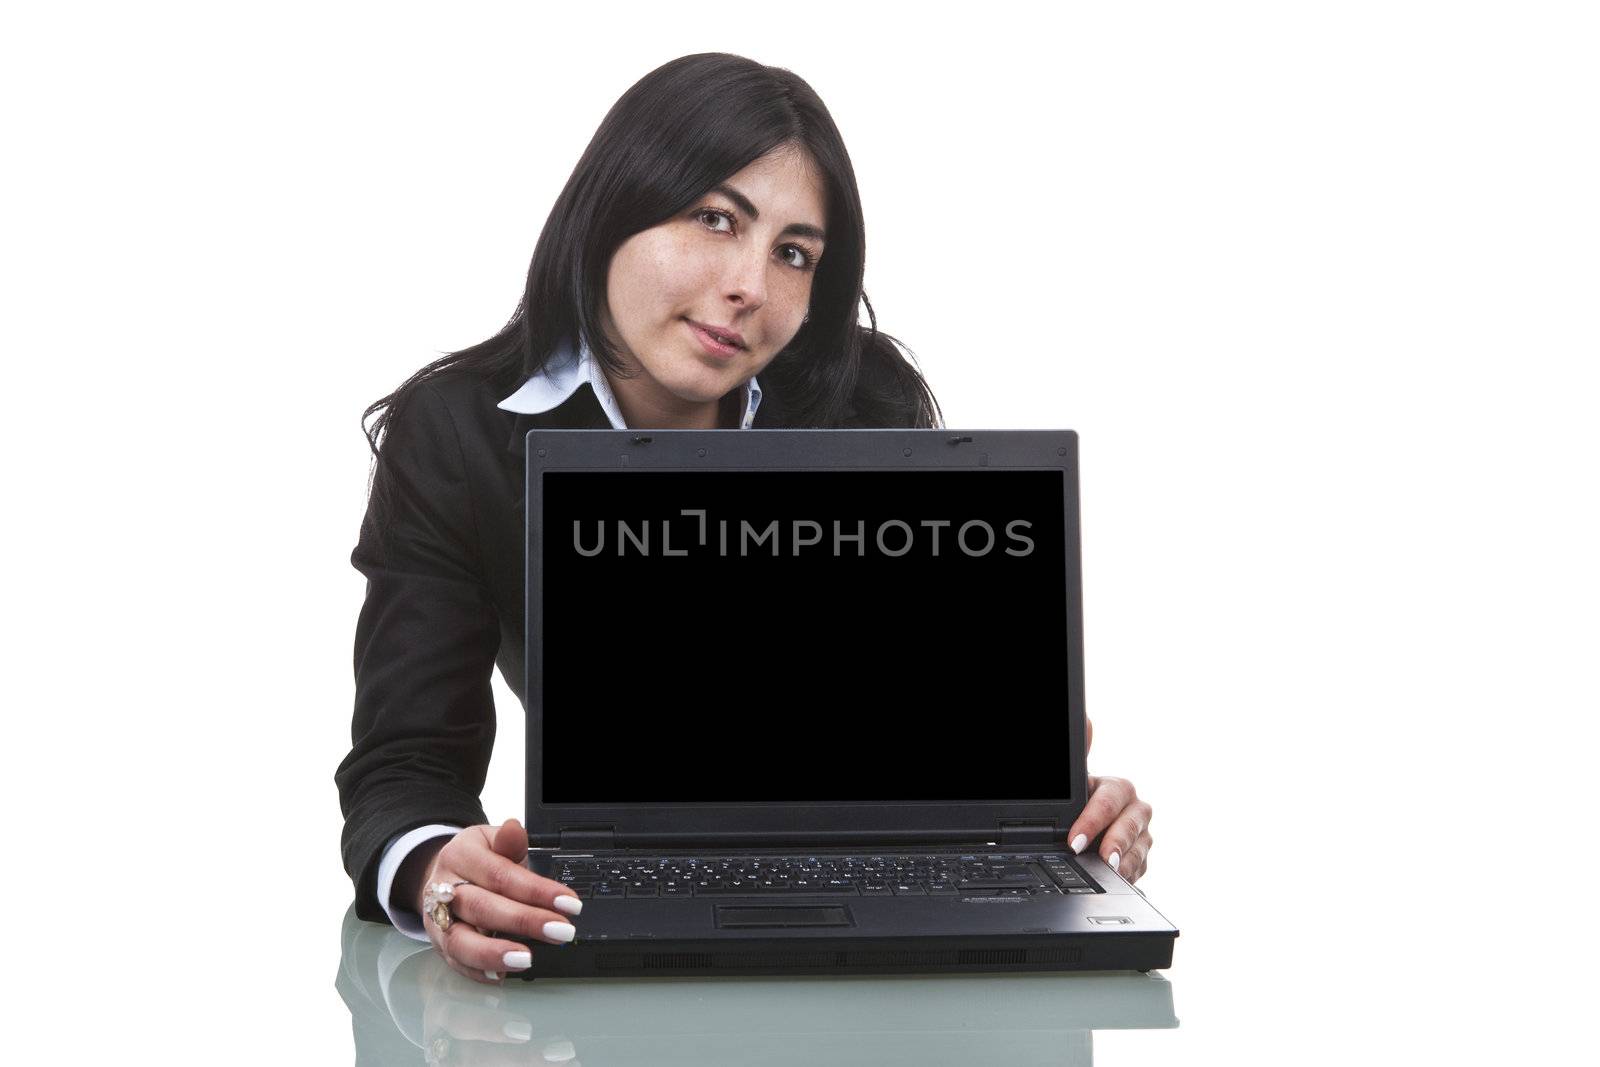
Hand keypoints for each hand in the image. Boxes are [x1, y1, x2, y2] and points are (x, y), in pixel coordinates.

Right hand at [415, 817, 582, 983]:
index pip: (500, 875)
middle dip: (524, 922)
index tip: (569, 904)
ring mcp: (438, 920)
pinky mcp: (438, 944)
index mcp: (460, 856)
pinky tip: (501, 975)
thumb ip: (508, 842)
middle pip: (482, 907)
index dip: (536, 890)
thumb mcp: (492, 843)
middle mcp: (443, 888)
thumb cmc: (478, 861)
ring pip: (460, 940)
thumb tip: (515, 829)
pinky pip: (455, 962)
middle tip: (560, 931)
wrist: (442, 875)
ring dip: (494, 953)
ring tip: (526, 960)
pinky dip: (478, 972)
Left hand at [1065, 717, 1153, 882]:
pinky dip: (1129, 876)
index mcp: (1118, 789)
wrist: (1088, 826)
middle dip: (1114, 842)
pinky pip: (1140, 869)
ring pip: (1139, 848)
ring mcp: (1141, 836)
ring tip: (1110, 872)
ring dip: (1124, 862)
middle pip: (1131, 825)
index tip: (1075, 840)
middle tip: (1100, 858)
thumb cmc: (1082, 802)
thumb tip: (1087, 722)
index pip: (1111, 800)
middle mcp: (1134, 810)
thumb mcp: (1079, 783)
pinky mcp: (1141, 859)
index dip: (1094, 819)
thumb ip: (1081, 754)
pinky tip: (1117, 881)